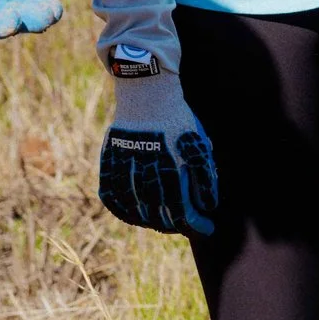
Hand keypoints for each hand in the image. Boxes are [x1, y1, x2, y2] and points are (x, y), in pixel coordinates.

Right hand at [97, 71, 218, 236]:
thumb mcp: (198, 143)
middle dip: (176, 225)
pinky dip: (122, 210)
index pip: (183, 211)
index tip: (208, 228)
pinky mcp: (110, 160)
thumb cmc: (178, 119)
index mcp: (171, 165)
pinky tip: (134, 215)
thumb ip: (204, 176)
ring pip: (135, 208)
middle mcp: (146, 168)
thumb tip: (208, 206)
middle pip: (159, 213)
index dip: (196, 225)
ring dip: (150, 221)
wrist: (147, 91)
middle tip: (186, 225)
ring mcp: (124, 165)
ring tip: (163, 224)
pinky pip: (111, 194)